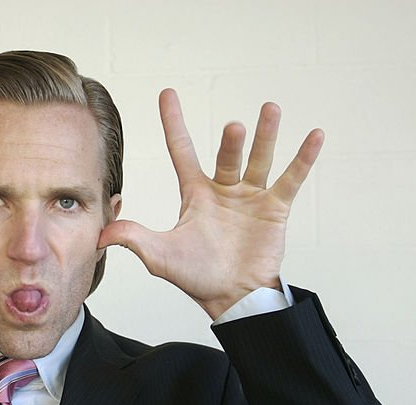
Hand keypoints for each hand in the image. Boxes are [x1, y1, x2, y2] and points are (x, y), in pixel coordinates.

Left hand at [98, 89, 323, 319]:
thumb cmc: (196, 277)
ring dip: (265, 136)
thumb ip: (133, 238)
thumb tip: (100, 234)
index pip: (182, 150)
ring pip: (259, 159)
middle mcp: (224, 189)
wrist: (231, 299)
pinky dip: (303, 158)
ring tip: (269, 110)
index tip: (167, 94)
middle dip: (231, 142)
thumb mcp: (159, 256)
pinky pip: (290, 179)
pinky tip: (314, 135)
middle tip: (233, 128)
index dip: (173, 123)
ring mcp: (251, 197)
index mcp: (195, 194)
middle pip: (226, 155)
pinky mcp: (275, 209)